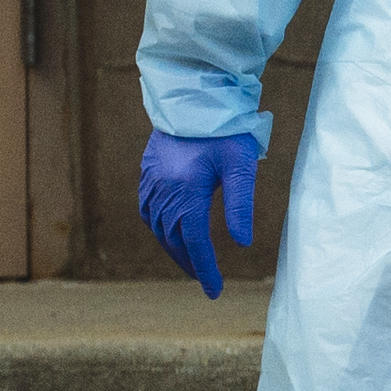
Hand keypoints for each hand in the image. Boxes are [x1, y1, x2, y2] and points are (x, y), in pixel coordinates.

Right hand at [139, 129, 262, 298]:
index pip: (194, 241)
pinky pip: (149, 209)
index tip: (214, 291)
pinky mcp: (148, 172)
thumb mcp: (240, 166)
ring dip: (173, 247)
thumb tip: (242, 243)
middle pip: (174, 238)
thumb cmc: (224, 131)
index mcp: (186, 192)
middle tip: (206, 281)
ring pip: (159, 226)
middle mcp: (163, 190)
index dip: (205, 268)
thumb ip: (241, 204)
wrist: (195, 98)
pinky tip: (169, 232)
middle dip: (189, 262)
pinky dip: (159, 227)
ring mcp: (151, 181)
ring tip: (191, 262)